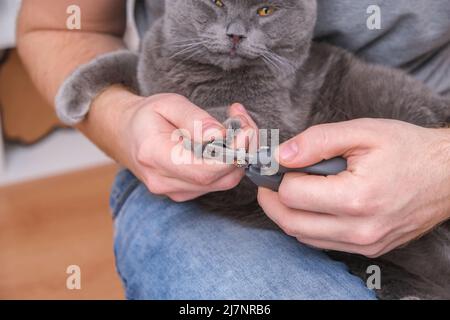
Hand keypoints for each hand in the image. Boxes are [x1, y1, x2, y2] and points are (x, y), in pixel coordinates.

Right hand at [109, 91, 255, 201]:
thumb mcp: (168, 103)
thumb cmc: (146, 116)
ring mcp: (174, 191)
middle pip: (218, 178)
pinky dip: (228, 164)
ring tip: (237, 128)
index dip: (230, 155)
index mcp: (154, 155)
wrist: (125, 134)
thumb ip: (194, 119)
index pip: (201, 170)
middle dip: (240, 151)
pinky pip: (216, 182)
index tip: (244, 132)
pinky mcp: (185, 193)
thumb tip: (221, 135)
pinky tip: (226, 144)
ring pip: (223, 182)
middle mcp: (164, 181)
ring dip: (238, 156)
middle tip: (244, 123)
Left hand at [258, 119, 449, 256]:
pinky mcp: (368, 249)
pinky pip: (322, 242)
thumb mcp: (362, 132)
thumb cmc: (407, 150)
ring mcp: (364, 243)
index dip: (279, 177)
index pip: (292, 195)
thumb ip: (317, 141)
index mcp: (356, 198)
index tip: (278, 164)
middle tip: (269, 181)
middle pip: (291, 222)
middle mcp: (359, 229)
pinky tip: (311, 205)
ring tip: (290, 190)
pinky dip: (307, 225)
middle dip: (272, 200)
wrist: (446, 175)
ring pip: (303, 237)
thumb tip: (282, 155)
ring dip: (287, 214)